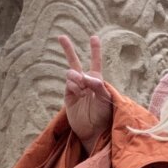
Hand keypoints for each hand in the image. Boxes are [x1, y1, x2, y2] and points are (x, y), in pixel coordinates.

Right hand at [58, 34, 111, 152]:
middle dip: (68, 49)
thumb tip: (86, 76)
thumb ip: (98, 85)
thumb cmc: (105, 115)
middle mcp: (85, 82)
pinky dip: (74, 86)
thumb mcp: (107, 98)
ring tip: (82, 86)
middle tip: (61, 36)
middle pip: (75, 62)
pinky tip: (79, 92)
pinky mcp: (68, 97)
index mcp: (97, 80)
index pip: (96, 62)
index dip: (95, 50)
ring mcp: (75, 89)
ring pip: (71, 74)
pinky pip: (69, 85)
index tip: (94, 37)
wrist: (95, 131)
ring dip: (76, 77)